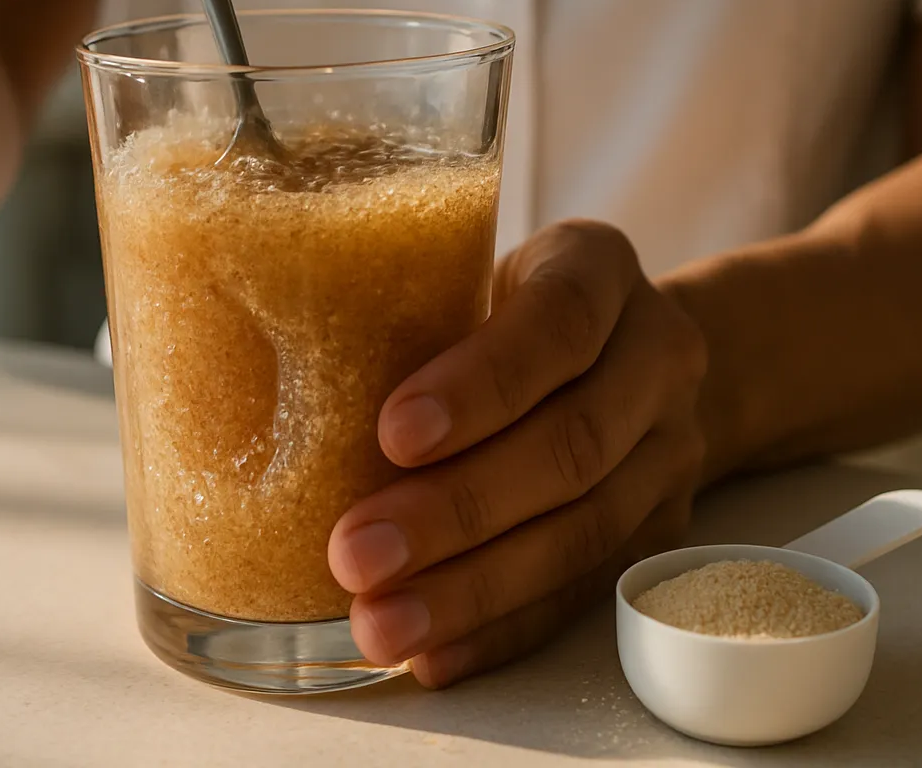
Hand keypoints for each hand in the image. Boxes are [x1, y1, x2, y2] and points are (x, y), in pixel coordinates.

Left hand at [327, 221, 708, 687]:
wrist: (634, 346)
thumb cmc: (504, 301)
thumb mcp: (465, 266)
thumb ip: (400, 307)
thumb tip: (252, 376)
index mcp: (600, 267)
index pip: (559, 320)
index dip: (483, 384)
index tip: (393, 434)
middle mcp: (655, 354)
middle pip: (571, 442)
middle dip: (459, 510)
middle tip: (356, 555)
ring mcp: (669, 448)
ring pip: (584, 532)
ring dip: (476, 589)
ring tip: (381, 625)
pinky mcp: (659, 526)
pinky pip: (585, 592)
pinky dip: (504, 629)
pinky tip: (437, 655)